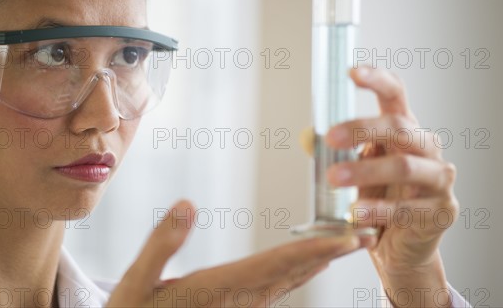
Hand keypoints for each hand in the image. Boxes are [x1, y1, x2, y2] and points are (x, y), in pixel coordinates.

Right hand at [106, 200, 364, 307]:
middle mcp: (239, 299)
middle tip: (366, 234)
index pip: (277, 264)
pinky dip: (301, 270)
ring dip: (322, 260)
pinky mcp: (236, 307)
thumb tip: (187, 204)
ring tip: (348, 243)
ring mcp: (241, 306)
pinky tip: (311, 264)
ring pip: (291, 281)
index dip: (316, 249)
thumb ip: (161, 244)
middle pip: (295, 272)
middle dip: (333, 252)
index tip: (347, 238)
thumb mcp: (136, 284)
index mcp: (220, 289)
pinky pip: (278, 287)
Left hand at [300, 66, 458, 306]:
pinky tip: (354, 213)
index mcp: (406, 131)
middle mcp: (427, 149)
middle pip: (399, 127)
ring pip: (404, 166)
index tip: (350, 72)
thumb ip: (340, 153)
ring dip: (366, 171)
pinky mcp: (442, 211)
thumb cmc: (381, 199)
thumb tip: (308, 138)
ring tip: (334, 177)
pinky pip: (407, 209)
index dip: (377, 80)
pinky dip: (377, 210)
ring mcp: (439, 180)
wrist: (403, 246)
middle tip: (330, 138)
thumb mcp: (359, 170)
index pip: (396, 96)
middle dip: (362, 129)